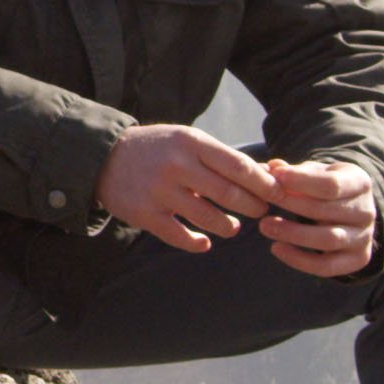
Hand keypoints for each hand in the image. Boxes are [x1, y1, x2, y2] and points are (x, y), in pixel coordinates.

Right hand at [92, 125, 275, 253]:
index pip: (239, 166)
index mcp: (192, 143)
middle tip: (260, 212)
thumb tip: (267, 175)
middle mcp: (177, 165)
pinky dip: (198, 242)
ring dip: (228, 227)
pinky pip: (180, 236)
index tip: (279, 195)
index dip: (264, 184)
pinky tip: (205, 242)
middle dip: (253, 207)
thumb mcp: (188, 140)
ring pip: (209, 218)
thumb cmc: (158, 148)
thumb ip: (222, 158)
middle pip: (229, 193)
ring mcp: (160, 191)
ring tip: (233, 227)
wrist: (104, 157)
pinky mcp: (145, 214)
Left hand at [249, 160, 379, 279]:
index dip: (302, 181)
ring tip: (265, 226)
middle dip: (292, 205)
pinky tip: (276, 248)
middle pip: (327, 211)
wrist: (351, 210)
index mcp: (360, 183)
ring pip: (328, 239)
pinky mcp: (357, 259)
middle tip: (263, 201)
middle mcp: (367, 211)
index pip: (331, 185)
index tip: (276, 177)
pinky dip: (299, 260)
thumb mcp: (316, 171)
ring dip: (293, 234)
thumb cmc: (327, 186)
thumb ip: (295, 171)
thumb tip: (273, 168)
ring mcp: (364, 237)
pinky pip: (327, 266)